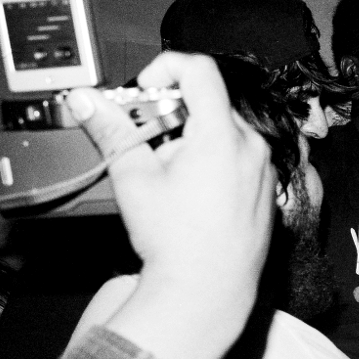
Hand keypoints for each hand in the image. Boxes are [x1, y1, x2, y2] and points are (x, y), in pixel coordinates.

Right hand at [67, 53, 274, 306]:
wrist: (209, 290)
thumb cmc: (177, 240)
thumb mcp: (134, 177)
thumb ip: (113, 131)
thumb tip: (89, 102)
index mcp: (222, 135)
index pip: (201, 71)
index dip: (168, 69)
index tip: (148, 90)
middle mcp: (252, 148)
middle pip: (212, 105)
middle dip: (176, 115)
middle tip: (150, 144)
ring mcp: (265, 170)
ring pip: (227, 134)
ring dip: (196, 141)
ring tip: (173, 178)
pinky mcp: (269, 191)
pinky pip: (242, 160)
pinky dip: (217, 163)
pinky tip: (196, 196)